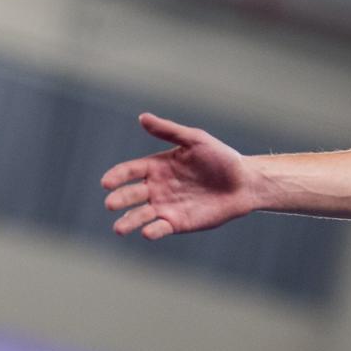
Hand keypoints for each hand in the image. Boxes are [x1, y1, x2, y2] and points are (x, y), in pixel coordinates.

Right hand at [102, 113, 258, 239]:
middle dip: (120, 199)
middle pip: (131, 194)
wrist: (244, 183)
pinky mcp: (177, 223)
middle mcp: (156, 188)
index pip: (130, 171)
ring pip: (140, 215)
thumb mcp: (196, 140)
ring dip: (128, 222)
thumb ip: (169, 131)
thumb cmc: (221, 158)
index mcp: (157, 166)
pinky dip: (152, 231)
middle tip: (111, 203)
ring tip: (119, 228)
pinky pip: (160, 228)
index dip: (117, 176)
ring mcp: (165, 206)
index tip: (107, 182)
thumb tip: (142, 117)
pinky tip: (147, 232)